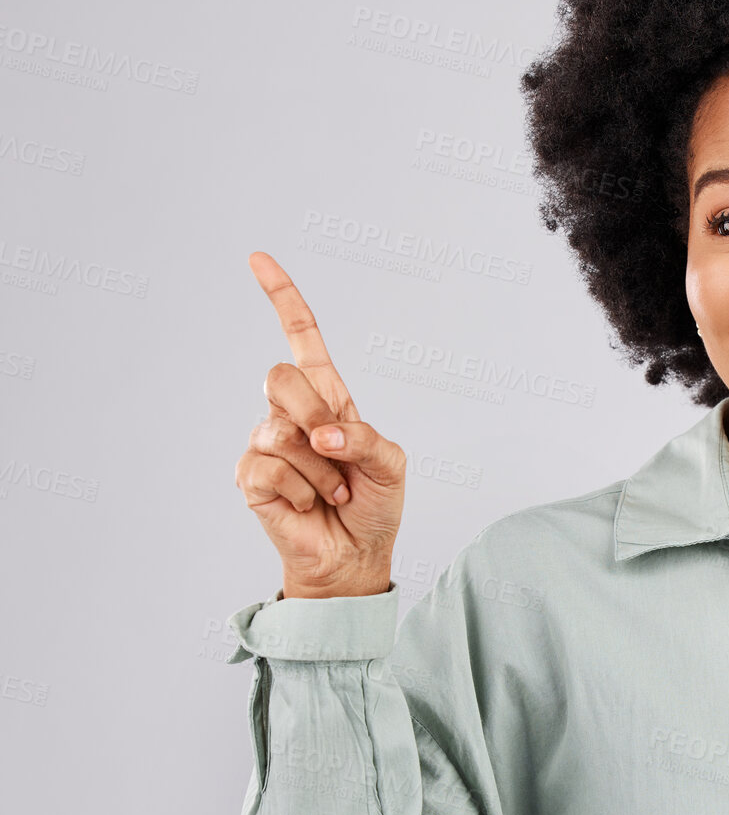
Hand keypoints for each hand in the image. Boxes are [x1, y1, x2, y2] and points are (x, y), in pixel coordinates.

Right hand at [234, 252, 405, 597]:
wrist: (355, 555)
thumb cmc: (373, 505)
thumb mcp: (391, 464)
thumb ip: (365, 439)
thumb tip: (321, 436)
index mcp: (328, 397)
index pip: (301, 338)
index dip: (282, 297)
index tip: (257, 259)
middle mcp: (292, 413)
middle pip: (279, 377)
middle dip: (316, 415)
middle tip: (338, 455)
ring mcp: (266, 442)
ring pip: (281, 432)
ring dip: (321, 471)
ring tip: (331, 491)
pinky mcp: (250, 476)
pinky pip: (271, 468)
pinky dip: (303, 491)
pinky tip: (309, 505)